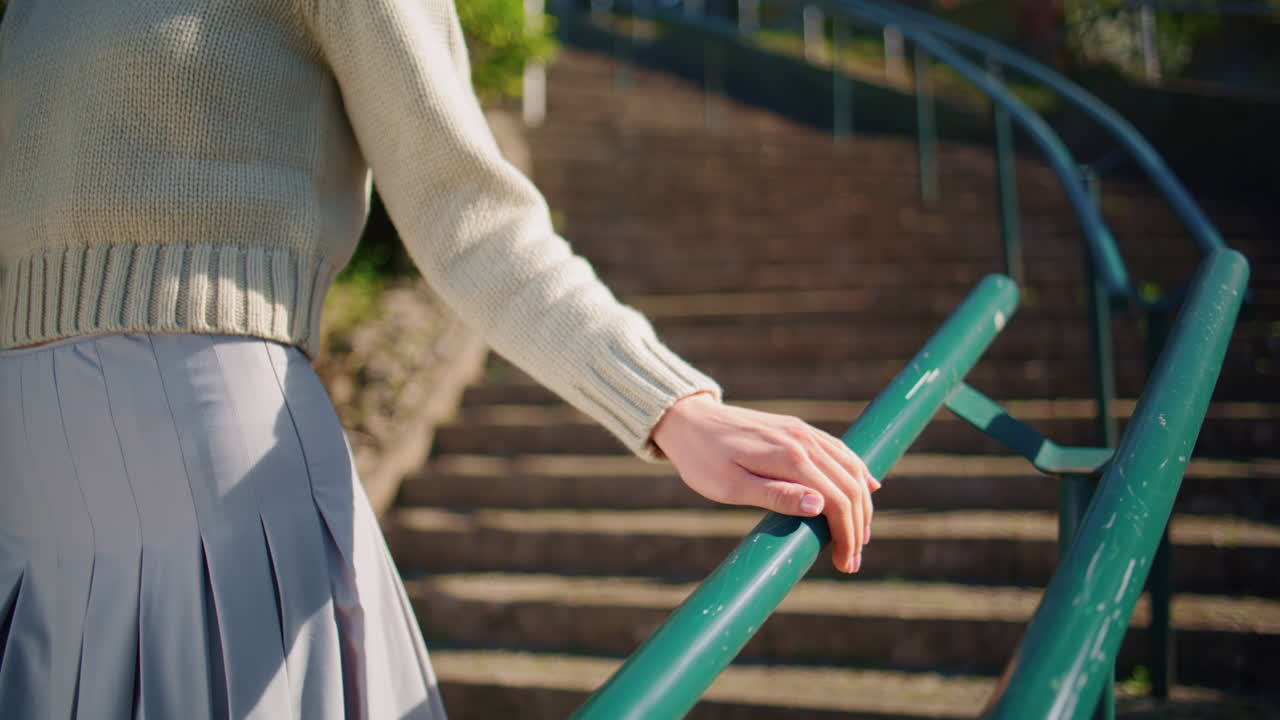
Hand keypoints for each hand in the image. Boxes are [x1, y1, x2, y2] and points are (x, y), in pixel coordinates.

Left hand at [651, 393, 879, 573]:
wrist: (688, 421)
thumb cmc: (703, 460)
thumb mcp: (730, 486)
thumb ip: (775, 495)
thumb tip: (820, 505)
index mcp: (790, 458)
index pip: (837, 501)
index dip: (847, 535)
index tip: (845, 564)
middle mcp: (804, 441)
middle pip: (851, 487)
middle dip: (858, 527)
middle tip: (851, 561)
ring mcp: (804, 432)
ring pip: (851, 468)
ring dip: (862, 503)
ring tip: (860, 535)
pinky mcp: (799, 429)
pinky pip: (840, 451)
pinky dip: (858, 472)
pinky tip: (868, 487)